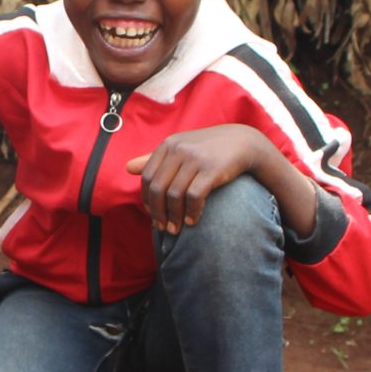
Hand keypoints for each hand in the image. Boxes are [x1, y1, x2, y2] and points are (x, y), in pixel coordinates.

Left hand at [125, 126, 272, 234]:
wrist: (243, 142)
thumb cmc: (207, 149)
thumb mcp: (180, 148)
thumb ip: (154, 159)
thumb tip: (127, 168)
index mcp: (168, 145)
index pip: (148, 178)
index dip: (148, 200)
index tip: (153, 215)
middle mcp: (179, 150)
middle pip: (158, 188)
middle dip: (158, 212)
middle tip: (163, 228)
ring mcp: (195, 159)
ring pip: (174, 195)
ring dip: (174, 217)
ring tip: (176, 229)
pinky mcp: (211, 169)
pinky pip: (194, 196)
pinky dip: (192, 213)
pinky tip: (193, 222)